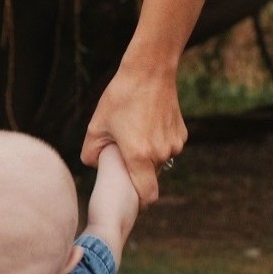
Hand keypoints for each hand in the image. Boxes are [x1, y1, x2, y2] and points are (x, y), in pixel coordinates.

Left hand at [81, 57, 186, 207]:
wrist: (150, 71)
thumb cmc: (120, 98)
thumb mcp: (96, 126)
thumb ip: (91, 154)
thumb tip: (94, 167)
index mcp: (139, 156)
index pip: (147, 196)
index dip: (139, 202)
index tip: (130, 200)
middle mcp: (161, 154)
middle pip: (150, 178)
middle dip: (137, 172)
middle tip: (123, 154)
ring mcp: (174, 144)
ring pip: (159, 162)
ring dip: (148, 156)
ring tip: (134, 134)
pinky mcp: (182, 134)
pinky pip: (168, 148)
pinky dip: (158, 143)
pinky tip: (147, 124)